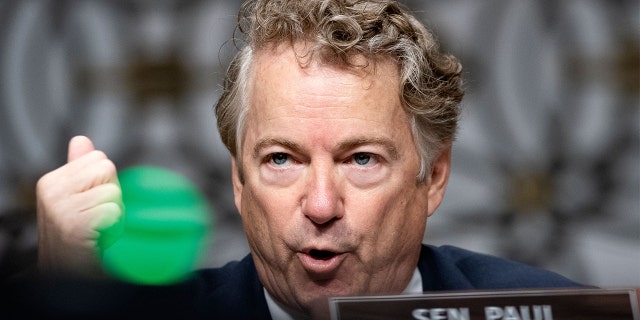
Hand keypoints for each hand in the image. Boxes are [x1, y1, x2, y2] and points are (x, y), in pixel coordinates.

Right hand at [36, 136, 122, 277]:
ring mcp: (60, 207)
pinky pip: (113, 211)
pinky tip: (98, 240)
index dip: (105, 184)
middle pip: (107, 168)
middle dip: (111, 194)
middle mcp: (51, 191)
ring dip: (114, 213)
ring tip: (98, 230)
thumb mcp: (79, 199)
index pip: (99, 158)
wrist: (70, 276)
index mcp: (52, 181)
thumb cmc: (82, 238)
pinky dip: (113, 228)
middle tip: (97, 219)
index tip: (92, 207)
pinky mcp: (74, 224)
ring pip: (112, 191)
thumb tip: (82, 140)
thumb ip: (80, 169)